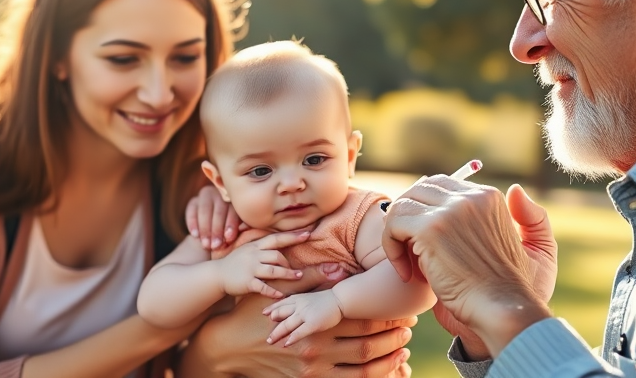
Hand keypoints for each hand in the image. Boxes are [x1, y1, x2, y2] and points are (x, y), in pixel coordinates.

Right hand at [178, 263, 414, 377]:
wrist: (226, 348)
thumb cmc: (252, 313)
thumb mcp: (280, 293)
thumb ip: (311, 280)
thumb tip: (340, 268)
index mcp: (314, 325)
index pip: (361, 323)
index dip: (385, 319)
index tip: (402, 313)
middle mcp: (316, 351)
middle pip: (367, 348)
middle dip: (392, 341)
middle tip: (409, 332)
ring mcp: (312, 372)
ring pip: (361, 372)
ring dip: (386, 363)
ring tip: (402, 353)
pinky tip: (383, 373)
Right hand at [186, 185, 244, 249]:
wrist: (213, 229)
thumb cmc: (230, 230)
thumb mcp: (237, 228)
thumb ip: (241, 229)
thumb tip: (248, 231)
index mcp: (235, 199)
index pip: (233, 211)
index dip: (231, 225)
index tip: (229, 239)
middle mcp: (221, 194)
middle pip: (218, 211)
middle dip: (217, 230)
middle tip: (215, 246)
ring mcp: (206, 196)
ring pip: (204, 210)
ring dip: (205, 229)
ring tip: (206, 244)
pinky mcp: (193, 201)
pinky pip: (191, 210)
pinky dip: (192, 223)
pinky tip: (194, 235)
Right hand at [216, 230, 307, 297]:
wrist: (217, 275)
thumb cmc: (235, 262)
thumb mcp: (247, 249)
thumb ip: (262, 245)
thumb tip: (280, 241)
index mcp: (255, 246)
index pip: (276, 238)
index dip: (292, 236)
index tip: (307, 234)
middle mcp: (254, 255)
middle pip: (277, 255)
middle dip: (289, 263)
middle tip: (298, 271)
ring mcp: (250, 268)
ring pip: (273, 270)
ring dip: (288, 274)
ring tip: (298, 277)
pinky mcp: (247, 282)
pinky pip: (263, 287)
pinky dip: (273, 291)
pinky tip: (281, 294)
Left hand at [263, 289, 343, 345]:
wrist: (340, 299)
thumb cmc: (327, 299)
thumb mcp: (310, 297)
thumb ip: (300, 302)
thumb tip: (293, 309)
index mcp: (298, 298)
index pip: (281, 303)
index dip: (272, 308)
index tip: (264, 313)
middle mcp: (299, 306)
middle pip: (280, 315)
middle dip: (272, 325)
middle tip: (267, 335)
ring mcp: (305, 314)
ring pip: (287, 324)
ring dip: (277, 333)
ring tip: (270, 341)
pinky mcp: (313, 323)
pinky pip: (299, 332)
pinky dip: (292, 338)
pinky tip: (286, 343)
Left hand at [382, 176, 556, 356]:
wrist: (501, 310)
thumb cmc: (507, 287)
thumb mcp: (527, 247)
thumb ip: (520, 218)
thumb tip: (514, 190)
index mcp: (489, 196)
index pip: (441, 185)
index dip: (425, 211)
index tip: (424, 240)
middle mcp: (470, 196)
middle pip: (419, 189)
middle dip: (408, 217)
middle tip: (407, 248)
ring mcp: (450, 210)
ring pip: (403, 204)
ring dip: (396, 233)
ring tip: (406, 262)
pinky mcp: (431, 228)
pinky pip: (393, 224)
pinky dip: (391, 247)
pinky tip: (405, 272)